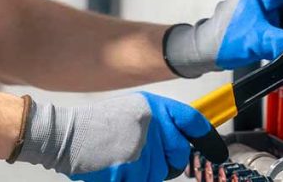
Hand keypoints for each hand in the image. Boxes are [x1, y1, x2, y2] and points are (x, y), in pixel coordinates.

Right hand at [17, 92, 225, 180]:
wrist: (64, 135)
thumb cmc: (96, 127)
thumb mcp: (132, 114)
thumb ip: (158, 125)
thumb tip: (185, 144)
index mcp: (153, 107)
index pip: (193, 121)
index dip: (208, 139)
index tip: (217, 154)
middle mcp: (152, 124)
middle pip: (178, 157)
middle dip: (165, 163)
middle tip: (139, 156)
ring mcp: (141, 148)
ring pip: (159, 176)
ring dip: (143, 174)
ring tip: (120, 159)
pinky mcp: (129, 170)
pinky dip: (129, 180)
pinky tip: (114, 169)